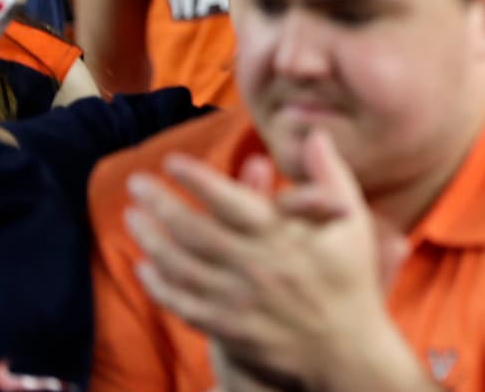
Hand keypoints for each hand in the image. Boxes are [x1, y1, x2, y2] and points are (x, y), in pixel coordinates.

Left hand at [126, 130, 406, 389]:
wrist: (345, 350)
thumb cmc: (350, 278)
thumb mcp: (352, 219)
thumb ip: (330, 174)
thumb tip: (313, 133)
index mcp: (281, 236)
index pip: (228, 199)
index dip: (195, 178)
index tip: (171, 161)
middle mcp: (252, 265)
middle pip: (192, 230)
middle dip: (159, 202)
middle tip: (136, 183)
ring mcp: (235, 300)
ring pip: (179, 265)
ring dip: (150, 239)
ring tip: (132, 217)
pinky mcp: (226, 329)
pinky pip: (181, 304)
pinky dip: (158, 285)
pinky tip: (145, 268)